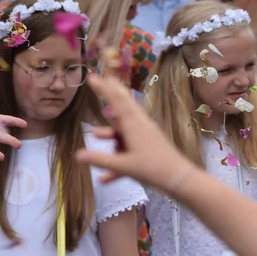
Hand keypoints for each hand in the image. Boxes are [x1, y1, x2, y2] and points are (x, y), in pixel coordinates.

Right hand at [76, 75, 195, 192]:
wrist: (179, 178)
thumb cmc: (151, 169)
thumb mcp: (124, 165)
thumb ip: (100, 160)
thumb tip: (77, 155)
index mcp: (133, 124)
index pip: (116, 100)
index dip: (104, 88)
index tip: (93, 77)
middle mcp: (140, 124)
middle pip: (124, 104)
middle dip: (112, 93)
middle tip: (103, 78)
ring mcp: (146, 134)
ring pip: (126, 126)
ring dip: (112, 131)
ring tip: (96, 133)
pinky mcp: (150, 145)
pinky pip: (131, 146)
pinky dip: (119, 156)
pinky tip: (106, 178)